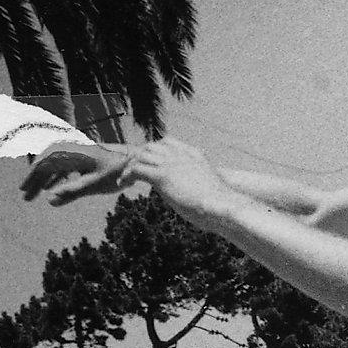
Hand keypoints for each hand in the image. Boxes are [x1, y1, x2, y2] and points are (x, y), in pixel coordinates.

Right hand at [20, 144, 134, 204]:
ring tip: (35, 195)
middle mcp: (69, 150)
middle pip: (45, 164)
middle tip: (26, 198)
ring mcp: (76, 153)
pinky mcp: (82, 157)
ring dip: (44, 180)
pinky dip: (56, 177)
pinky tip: (51, 189)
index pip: (43, 164)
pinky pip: (63, 166)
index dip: (32, 178)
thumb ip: (72, 192)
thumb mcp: (94, 184)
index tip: (24, 192)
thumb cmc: (116, 172)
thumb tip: (50, 201)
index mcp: (69, 153)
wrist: (135, 160)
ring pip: (54, 166)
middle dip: (35, 181)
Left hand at [121, 137, 236, 224]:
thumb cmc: (223, 204)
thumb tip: (198, 193)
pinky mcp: (162, 175)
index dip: (155, 151)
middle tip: (134, 170)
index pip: (168, 142)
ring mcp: (171, 164)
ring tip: (126, 178)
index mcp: (194, 155)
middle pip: (151, 146)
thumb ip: (200, 183)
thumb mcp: (211, 187)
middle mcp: (181, 155)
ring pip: (141, 155)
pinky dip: (127, 175)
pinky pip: (136, 169)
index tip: (149, 162)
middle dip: (140, 156)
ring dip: (131, 165)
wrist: (224, 205)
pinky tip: (123, 184)